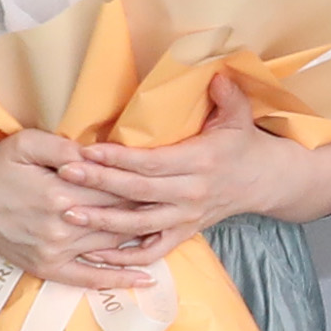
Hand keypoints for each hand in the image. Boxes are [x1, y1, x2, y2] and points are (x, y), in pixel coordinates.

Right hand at [0, 128, 163, 292]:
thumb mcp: (26, 143)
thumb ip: (64, 145)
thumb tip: (98, 152)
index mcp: (60, 191)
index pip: (114, 189)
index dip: (143, 185)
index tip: (169, 180)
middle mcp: (62, 226)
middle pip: (118, 219)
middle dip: (149, 213)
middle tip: (183, 206)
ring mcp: (54, 251)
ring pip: (110, 248)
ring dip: (142, 243)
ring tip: (175, 236)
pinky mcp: (46, 268)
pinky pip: (88, 278)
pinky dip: (117, 280)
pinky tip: (144, 279)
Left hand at [70, 74, 330, 256]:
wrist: (265, 181)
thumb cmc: (244, 144)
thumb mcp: (240, 116)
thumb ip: (226, 94)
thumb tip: (215, 72)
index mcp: (201, 162)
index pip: (153, 162)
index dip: (119, 158)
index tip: (88, 151)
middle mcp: (191, 194)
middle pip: (138, 192)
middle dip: (99, 183)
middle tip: (65, 174)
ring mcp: (186, 217)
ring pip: (139, 225)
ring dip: (102, 221)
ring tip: (68, 213)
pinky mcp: (184, 233)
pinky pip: (151, 250)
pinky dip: (123, 257)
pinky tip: (94, 252)